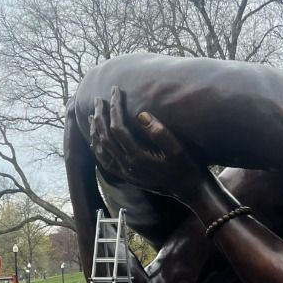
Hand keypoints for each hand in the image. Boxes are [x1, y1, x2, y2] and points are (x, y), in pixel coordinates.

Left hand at [87, 86, 204, 198]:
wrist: (189, 191)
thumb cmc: (187, 167)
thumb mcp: (177, 148)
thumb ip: (159, 132)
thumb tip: (141, 114)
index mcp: (138, 157)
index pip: (118, 128)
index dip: (115, 108)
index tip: (115, 91)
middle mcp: (128, 166)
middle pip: (105, 138)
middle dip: (100, 116)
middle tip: (98, 100)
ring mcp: (126, 174)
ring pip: (102, 150)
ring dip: (95, 132)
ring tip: (93, 116)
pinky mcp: (128, 178)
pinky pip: (106, 162)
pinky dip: (98, 149)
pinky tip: (96, 140)